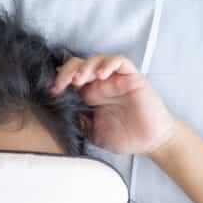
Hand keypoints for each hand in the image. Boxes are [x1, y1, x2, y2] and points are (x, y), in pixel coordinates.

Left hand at [49, 54, 177, 156]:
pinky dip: (108, 64)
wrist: (150, 142)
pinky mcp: (132, 78)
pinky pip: (120, 61)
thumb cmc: (125, 137)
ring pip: (98, 60)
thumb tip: (63, 111)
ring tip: (79, 80)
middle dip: (67, 71)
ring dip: (85, 66)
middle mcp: (102, 84)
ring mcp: (117, 79)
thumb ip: (80, 122)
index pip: (71, 78)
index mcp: (91, 96)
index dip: (60, 80)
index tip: (52, 91)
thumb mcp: (94, 133)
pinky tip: (101, 75)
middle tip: (61, 84)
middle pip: (80, 65)